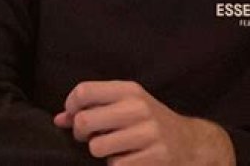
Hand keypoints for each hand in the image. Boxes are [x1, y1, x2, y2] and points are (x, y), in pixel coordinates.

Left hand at [53, 80, 235, 164]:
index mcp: (130, 90)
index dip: (71, 107)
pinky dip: (118, 165)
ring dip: (101, 153)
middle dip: (82, 134)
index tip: (75, 116)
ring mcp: (147, 133)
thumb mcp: (126, 106)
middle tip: (92, 137)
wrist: (190, 143)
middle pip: (85, 121)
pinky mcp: (153, 158)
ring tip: (115, 148)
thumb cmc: (149, 123)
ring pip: (97, 148)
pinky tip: (130, 159)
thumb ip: (93, 108)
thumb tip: (59, 119)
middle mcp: (138, 108)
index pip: (84, 91)